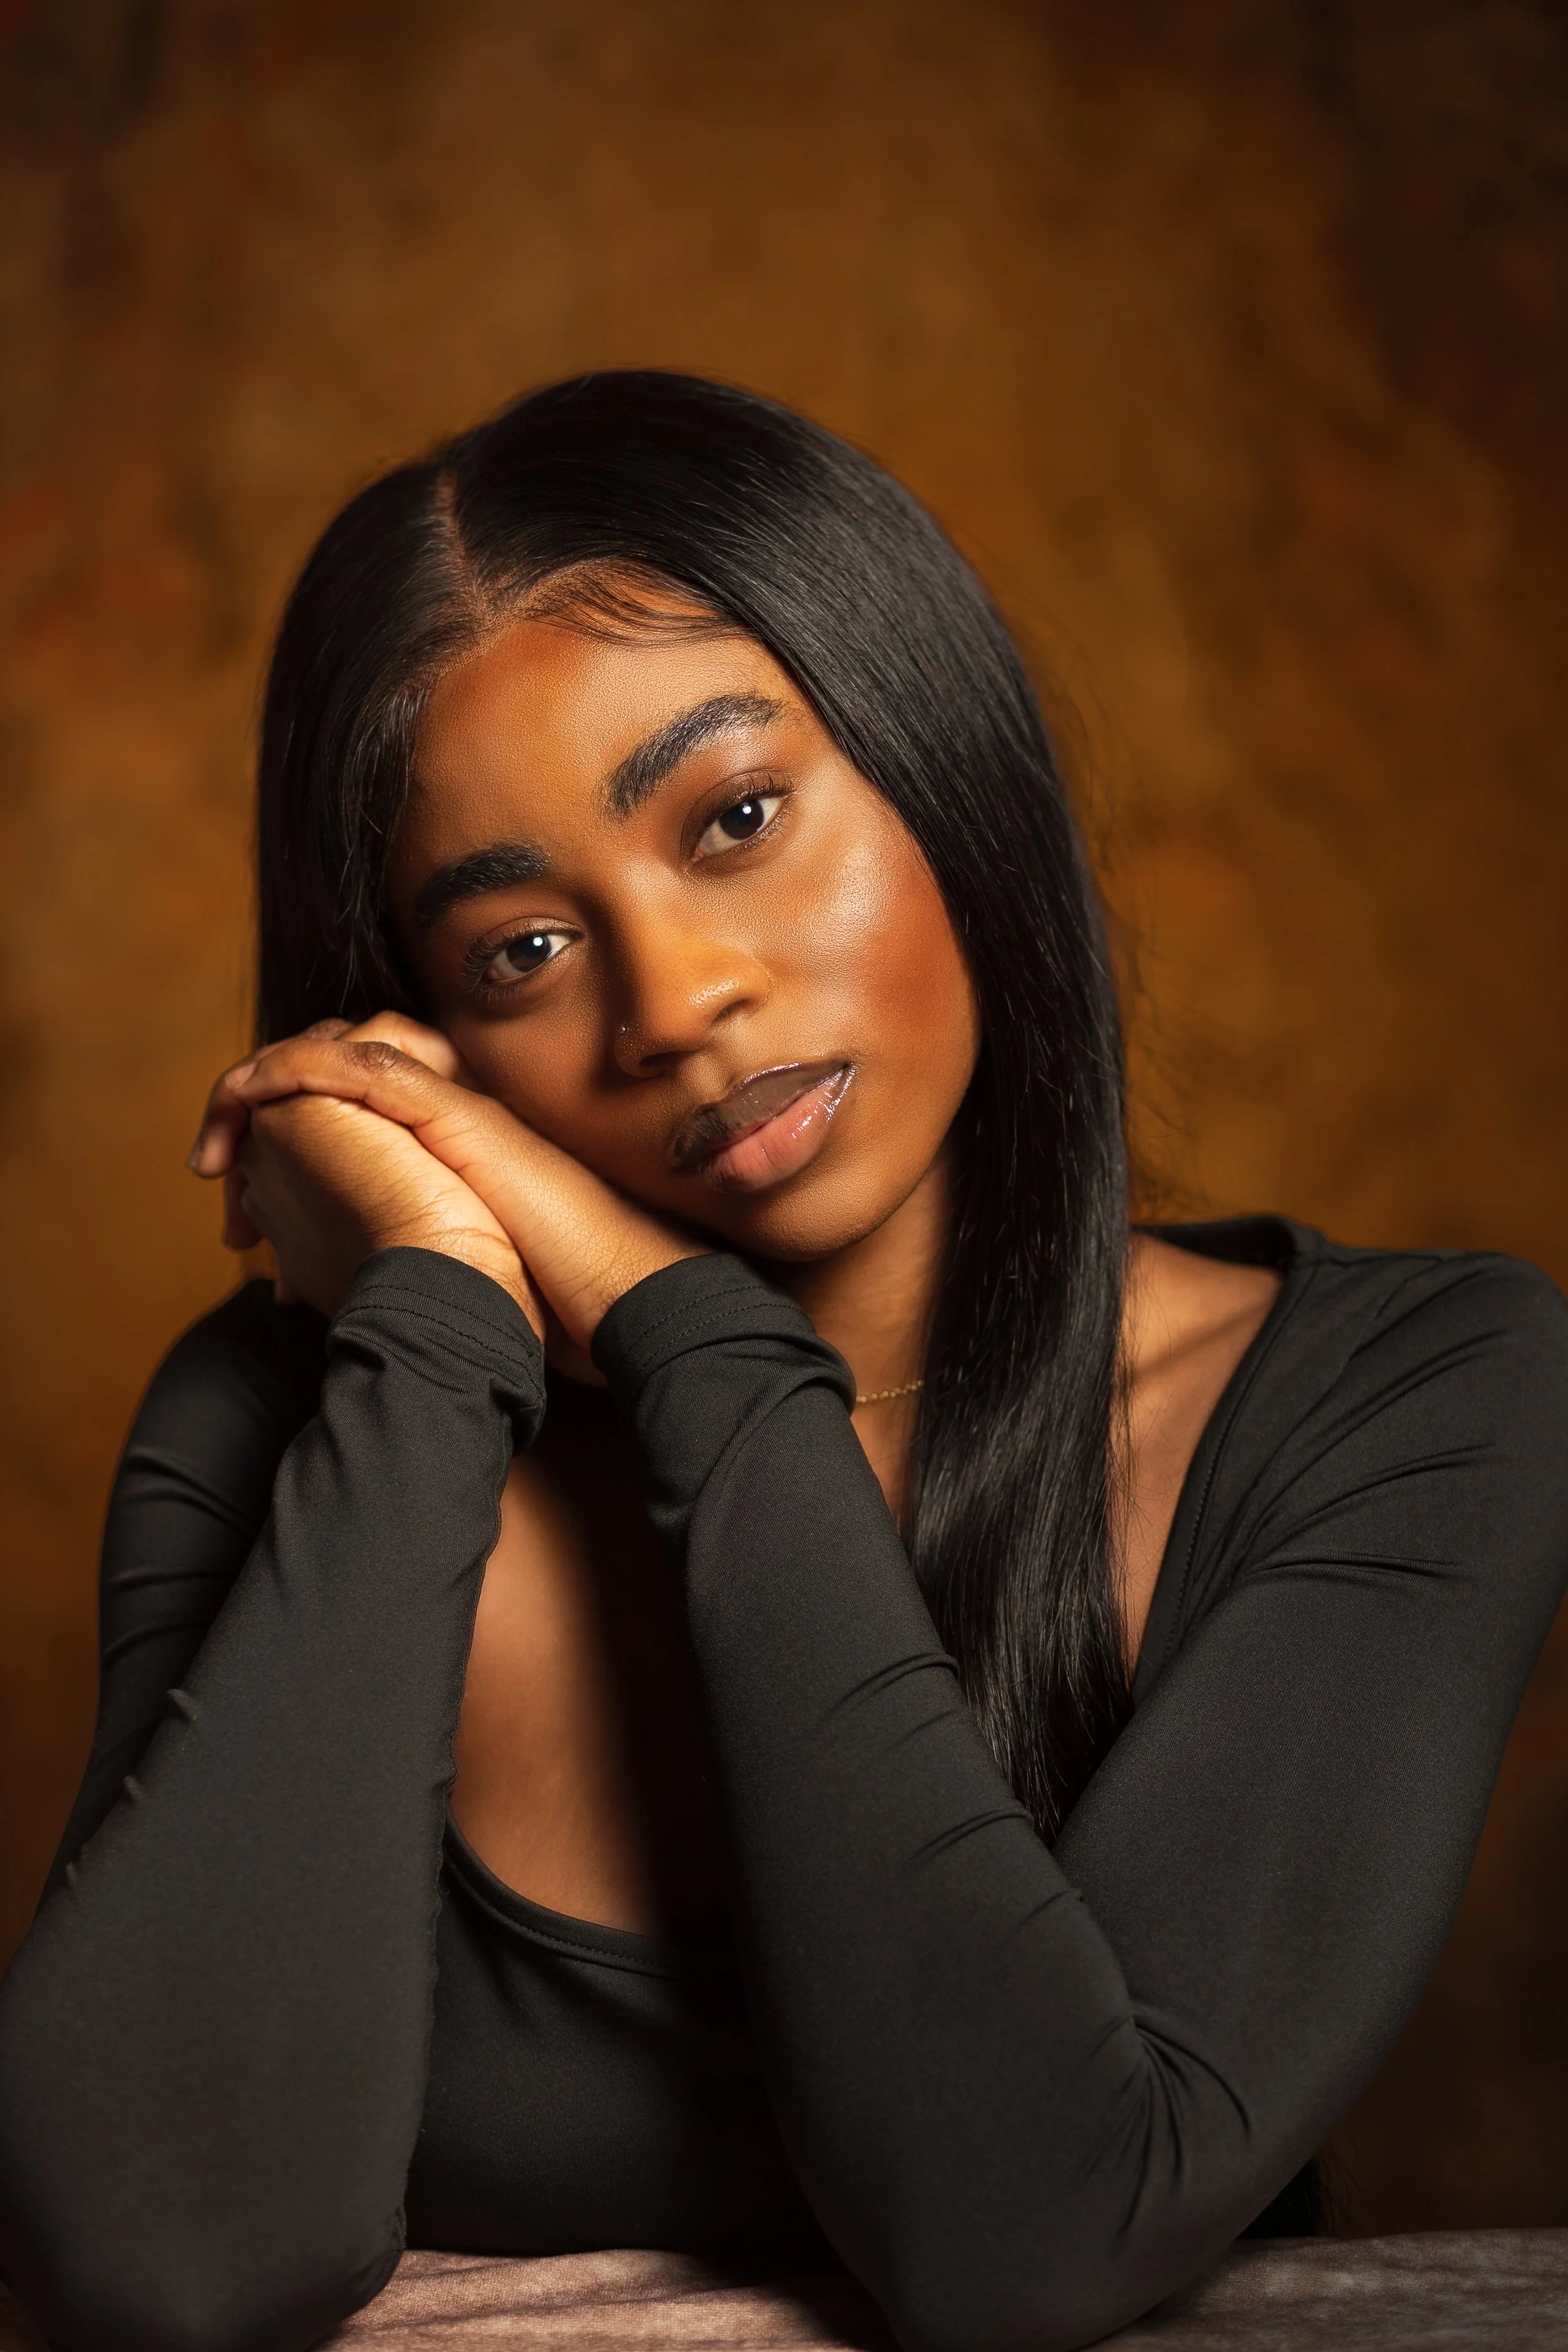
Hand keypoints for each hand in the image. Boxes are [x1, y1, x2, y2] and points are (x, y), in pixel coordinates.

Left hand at [189, 1015, 705, 1348]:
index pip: (362, 1111)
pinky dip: (290, 1071)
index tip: (243, 1205)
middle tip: (214, 1170)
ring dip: (263, 1084)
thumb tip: (337, 1290)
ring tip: (216, 1136)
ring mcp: (457, 1105)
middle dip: (265, 1111)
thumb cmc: (567, 1302)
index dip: (296, 1139)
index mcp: (460, 1148)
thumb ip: (416, 1262)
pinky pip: (353, 1064)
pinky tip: (246, 1097)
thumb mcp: (470, 1274)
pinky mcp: (451, 1109)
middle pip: (340, 1072)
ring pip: (339, 1051)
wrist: (625, 1295)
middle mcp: (456, 1114)